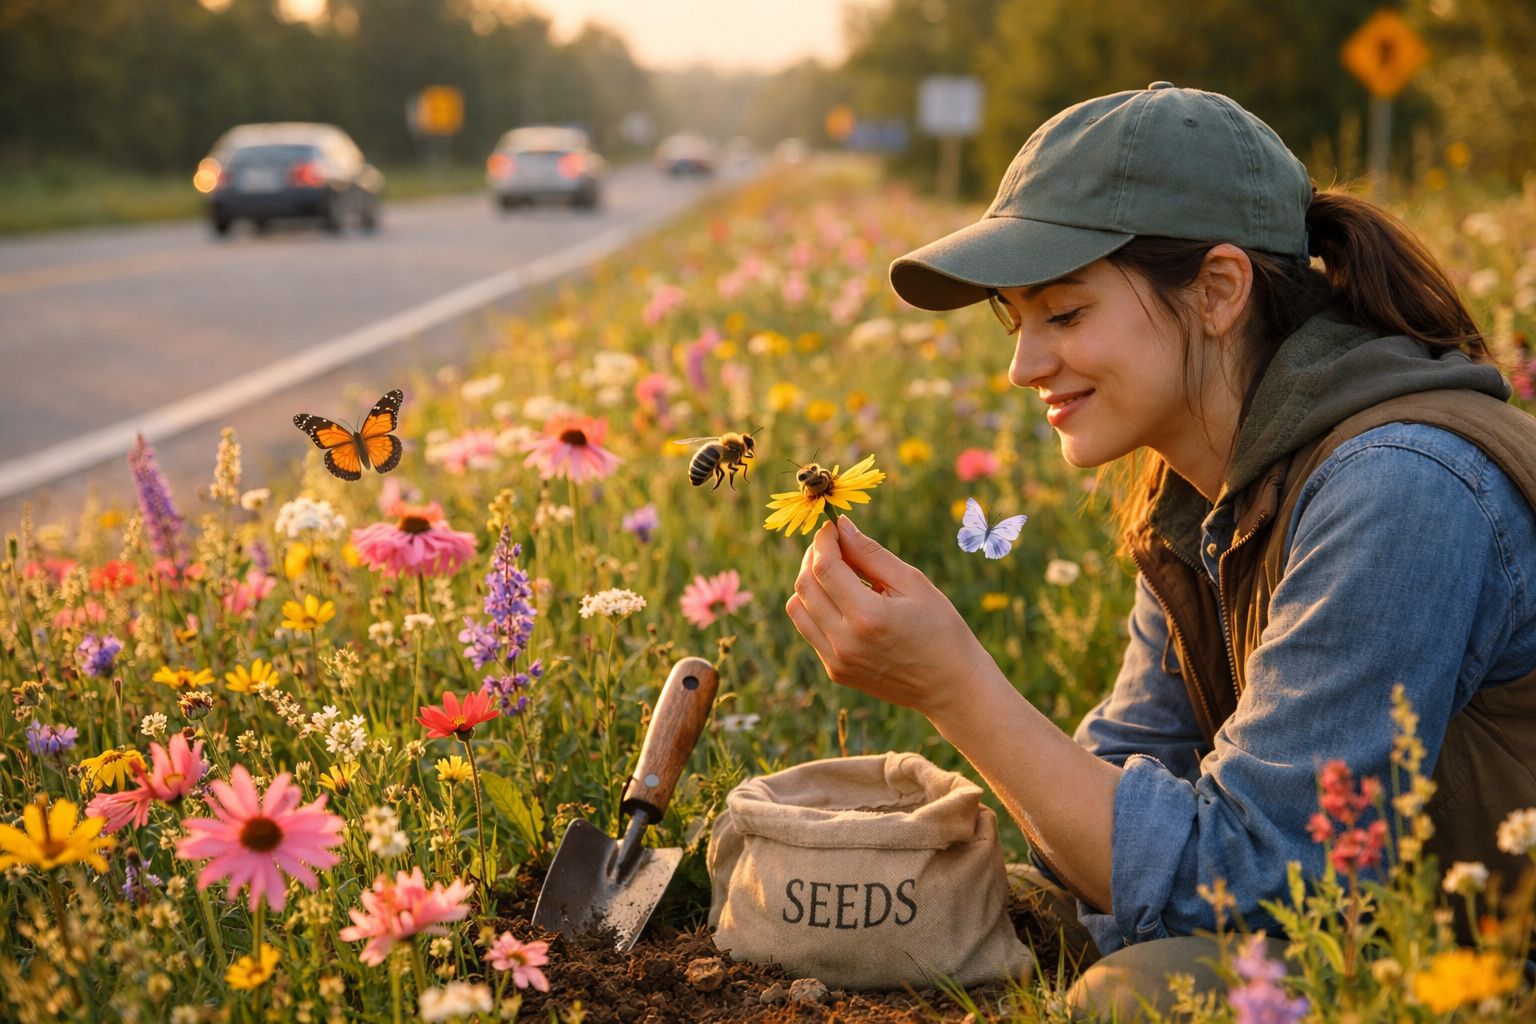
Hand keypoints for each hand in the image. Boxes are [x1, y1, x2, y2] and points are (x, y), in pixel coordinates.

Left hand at [784, 516, 996, 719]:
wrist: (950, 686)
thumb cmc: (940, 629)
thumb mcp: (913, 583)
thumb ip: (871, 555)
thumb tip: (841, 526)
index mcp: (867, 616)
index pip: (824, 567)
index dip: (823, 540)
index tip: (832, 526)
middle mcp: (844, 642)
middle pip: (804, 586)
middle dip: (812, 557)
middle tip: (833, 544)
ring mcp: (836, 661)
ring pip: (797, 608)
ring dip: (809, 582)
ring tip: (835, 571)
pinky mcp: (835, 672)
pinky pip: (809, 630)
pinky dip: (816, 607)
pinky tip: (841, 600)